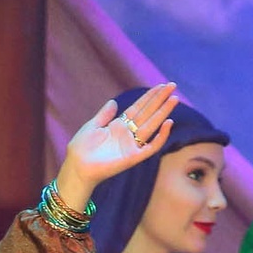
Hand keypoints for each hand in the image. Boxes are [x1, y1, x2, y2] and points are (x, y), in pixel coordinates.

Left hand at [54, 84, 180, 209]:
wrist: (77, 165)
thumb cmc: (82, 148)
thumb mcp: (92, 125)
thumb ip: (104, 114)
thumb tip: (114, 102)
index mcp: (119, 125)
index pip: (138, 108)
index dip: (149, 97)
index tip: (160, 86)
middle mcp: (129, 134)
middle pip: (148, 113)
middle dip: (160, 100)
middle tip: (172, 86)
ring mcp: (133, 145)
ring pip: (153, 125)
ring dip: (163, 112)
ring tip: (174, 99)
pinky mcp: (134, 157)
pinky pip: (152, 146)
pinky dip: (161, 136)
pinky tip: (168, 123)